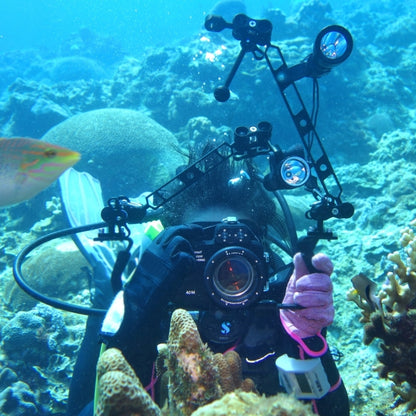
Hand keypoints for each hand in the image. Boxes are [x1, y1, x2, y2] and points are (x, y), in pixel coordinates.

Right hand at [106, 224, 202, 346]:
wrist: (140, 303)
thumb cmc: (135, 293)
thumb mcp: (135, 272)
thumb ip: (138, 262)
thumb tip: (134, 255)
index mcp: (148, 251)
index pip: (165, 233)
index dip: (177, 230)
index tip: (185, 230)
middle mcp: (156, 250)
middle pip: (175, 230)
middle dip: (189, 229)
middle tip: (199, 231)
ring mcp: (165, 255)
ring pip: (181, 240)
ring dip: (188, 249)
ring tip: (189, 259)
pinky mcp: (174, 264)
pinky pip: (187, 257)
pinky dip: (190, 263)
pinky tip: (187, 270)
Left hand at [280, 252, 333, 338]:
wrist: (291, 319)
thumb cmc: (296, 298)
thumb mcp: (294, 282)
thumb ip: (298, 270)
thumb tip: (300, 256)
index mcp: (319, 277)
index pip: (327, 267)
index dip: (323, 262)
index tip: (315, 260)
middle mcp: (326, 289)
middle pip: (326, 282)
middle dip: (309, 283)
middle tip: (298, 286)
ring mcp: (328, 303)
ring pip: (322, 298)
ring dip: (305, 298)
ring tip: (297, 299)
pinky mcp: (327, 316)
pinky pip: (320, 312)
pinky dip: (307, 311)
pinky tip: (302, 311)